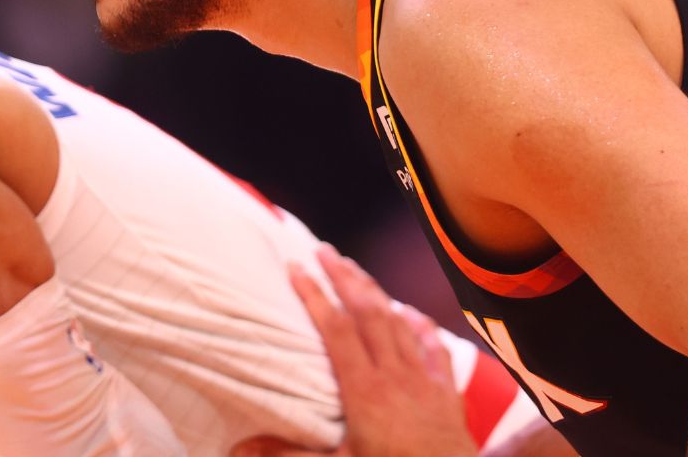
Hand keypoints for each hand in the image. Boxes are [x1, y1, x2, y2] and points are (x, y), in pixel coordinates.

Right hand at [286, 243, 477, 456]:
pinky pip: (435, 348)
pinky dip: (421, 325)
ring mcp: (424, 381)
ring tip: (356, 270)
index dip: (315, 296)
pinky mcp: (446, 393)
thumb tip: (241, 449)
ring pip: (399, 323)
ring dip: (377, 293)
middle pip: (368, 313)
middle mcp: (394, 376)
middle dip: (344, 278)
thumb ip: (289, 455)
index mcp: (364, 392)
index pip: (336, 330)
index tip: (296, 268)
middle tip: (324, 251)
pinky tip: (411, 313)